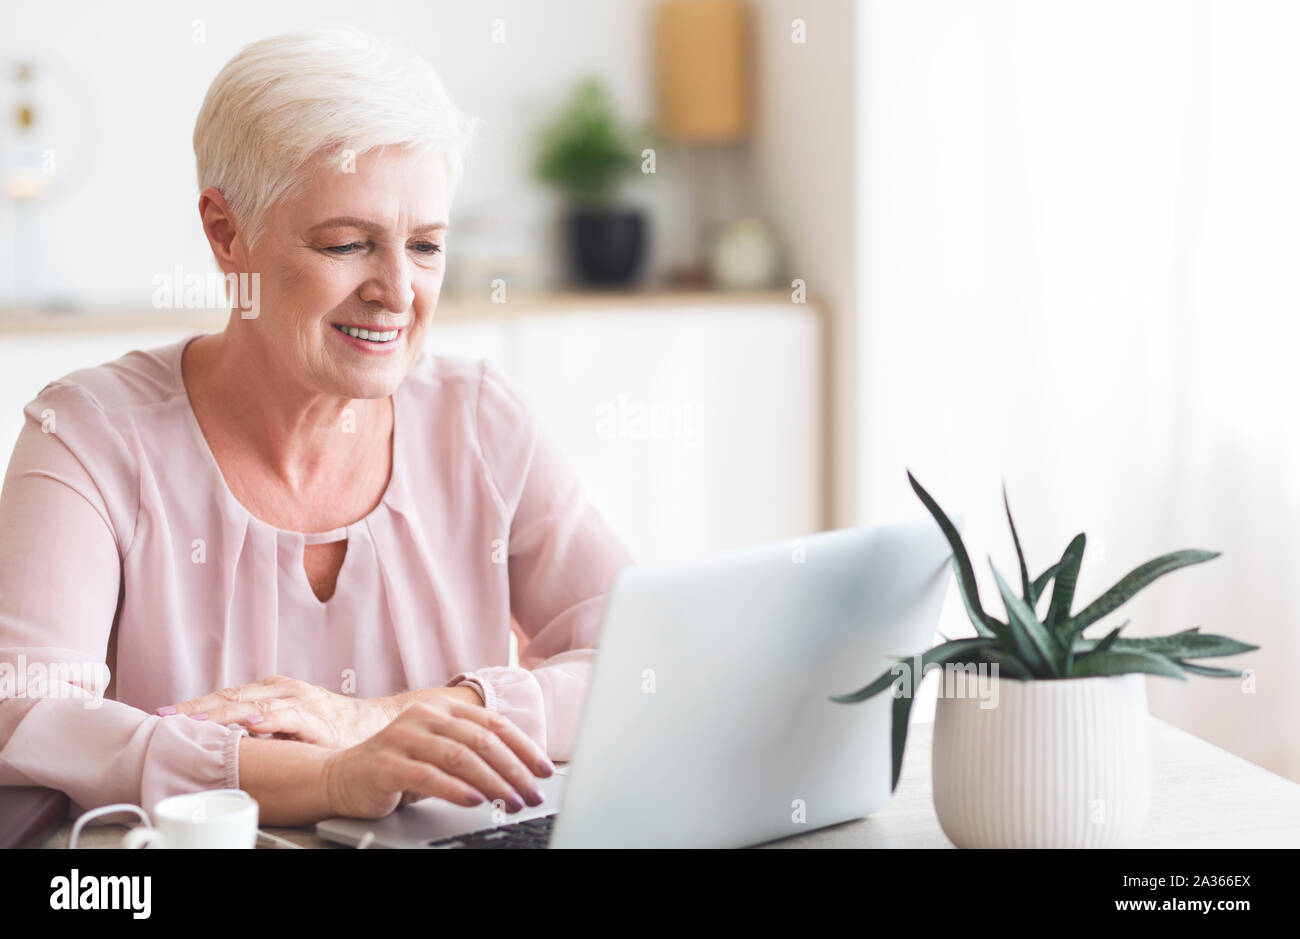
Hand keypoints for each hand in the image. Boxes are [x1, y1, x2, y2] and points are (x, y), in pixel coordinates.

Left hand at [160, 675, 404, 748]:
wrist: (376, 724)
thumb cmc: (329, 727)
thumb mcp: (288, 725)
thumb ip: (259, 730)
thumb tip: (220, 743)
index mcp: (273, 692)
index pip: (226, 696)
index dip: (195, 705)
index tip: (162, 715)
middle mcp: (284, 691)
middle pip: (234, 697)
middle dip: (199, 708)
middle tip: (167, 717)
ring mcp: (302, 702)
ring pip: (256, 705)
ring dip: (225, 713)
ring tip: (198, 720)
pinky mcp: (321, 720)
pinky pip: (292, 718)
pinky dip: (270, 720)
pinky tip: (252, 724)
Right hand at [322, 696, 554, 819]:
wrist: (341, 776)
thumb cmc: (400, 766)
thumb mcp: (440, 752)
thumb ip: (473, 752)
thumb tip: (523, 772)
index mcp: (443, 709)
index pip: (494, 725)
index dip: (524, 748)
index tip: (545, 771)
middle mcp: (425, 716)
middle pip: (481, 741)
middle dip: (514, 770)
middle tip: (532, 794)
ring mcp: (403, 737)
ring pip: (459, 757)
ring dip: (492, 782)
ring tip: (511, 801)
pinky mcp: (386, 764)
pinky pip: (428, 776)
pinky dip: (456, 789)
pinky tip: (475, 801)